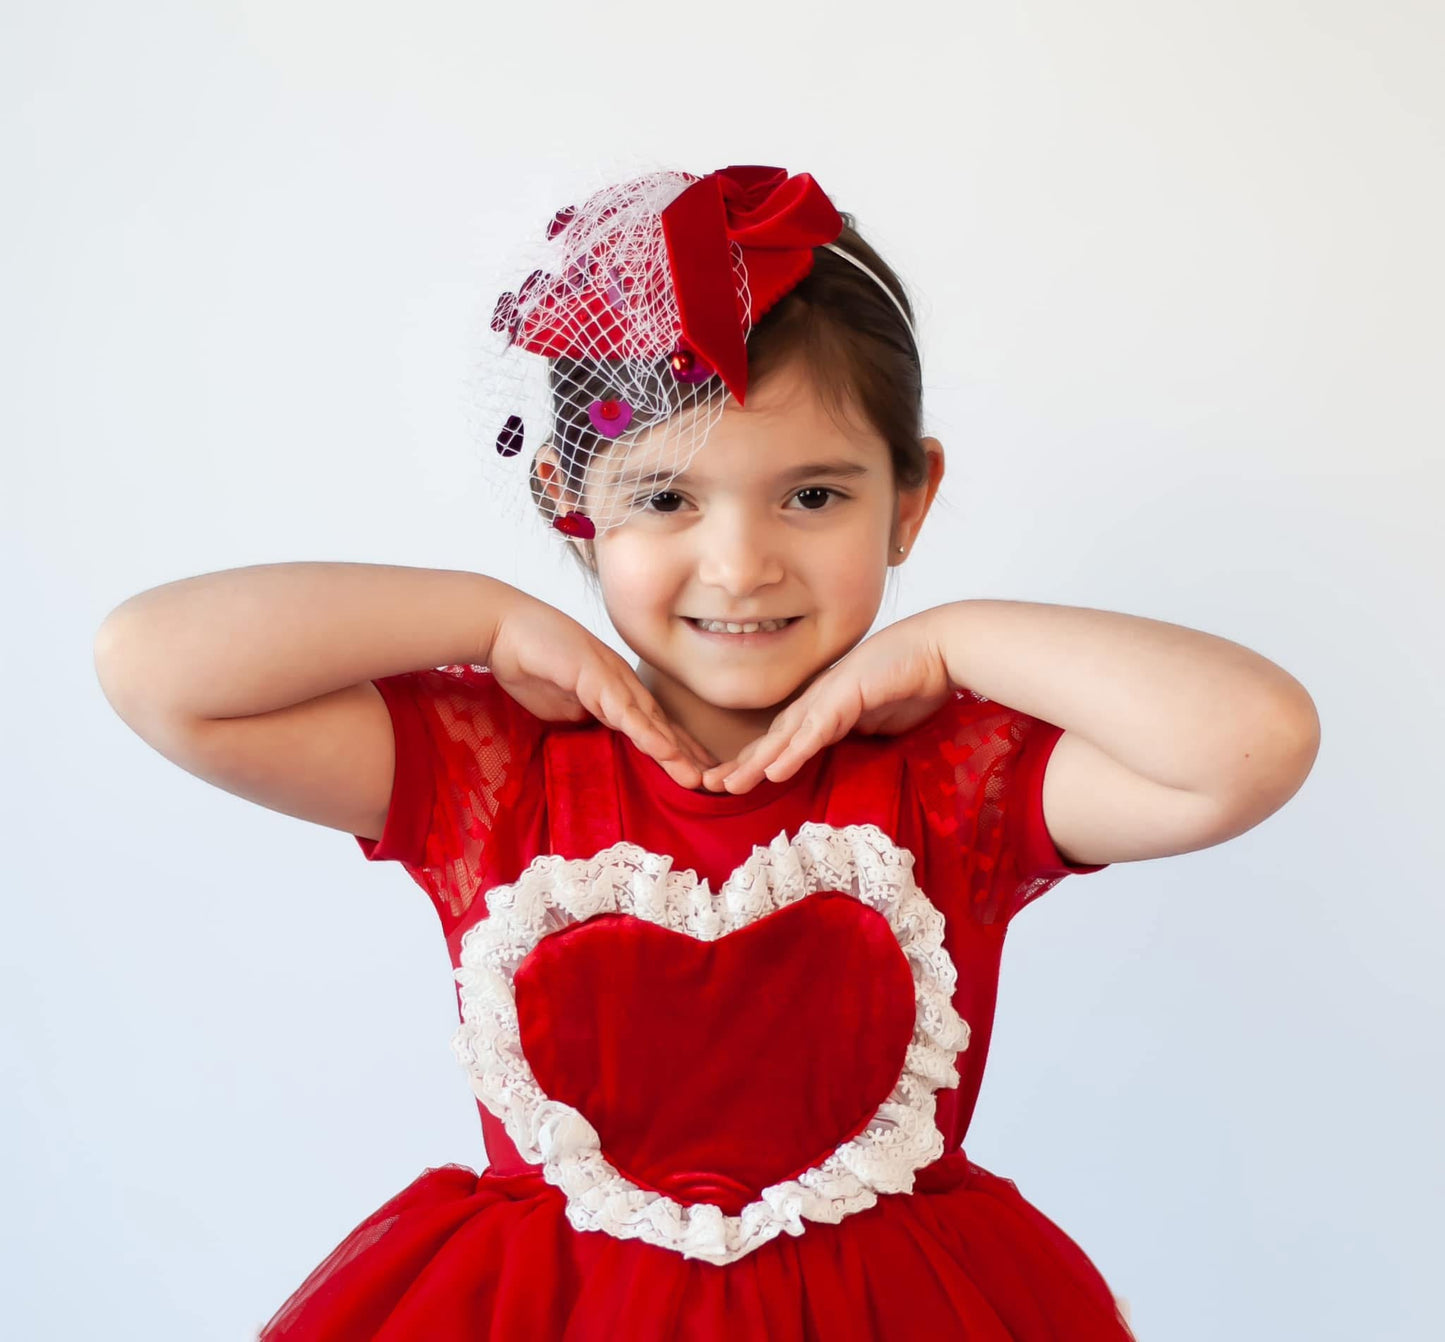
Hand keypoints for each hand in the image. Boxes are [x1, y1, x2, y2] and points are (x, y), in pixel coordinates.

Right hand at [487, 591, 718, 787]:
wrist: (503, 629)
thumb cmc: (530, 663)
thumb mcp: (563, 705)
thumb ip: (585, 717)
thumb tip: (596, 730)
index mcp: (615, 691)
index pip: (652, 725)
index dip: (676, 750)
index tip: (699, 774)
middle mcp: (621, 683)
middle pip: (661, 725)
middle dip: (688, 756)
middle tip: (716, 783)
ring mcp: (611, 678)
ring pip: (650, 721)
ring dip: (675, 751)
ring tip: (699, 778)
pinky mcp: (595, 676)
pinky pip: (624, 711)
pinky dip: (646, 732)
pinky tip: (665, 752)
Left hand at [700, 612, 955, 793]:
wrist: (940, 650)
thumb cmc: (914, 681)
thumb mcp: (878, 722)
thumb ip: (855, 733)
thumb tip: (843, 747)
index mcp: (824, 707)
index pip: (783, 739)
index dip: (756, 761)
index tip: (733, 783)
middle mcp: (819, 699)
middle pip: (772, 738)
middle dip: (740, 763)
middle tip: (708, 786)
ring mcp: (829, 695)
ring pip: (784, 736)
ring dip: (755, 762)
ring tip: (728, 785)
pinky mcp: (846, 695)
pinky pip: (815, 731)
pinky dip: (793, 752)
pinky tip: (773, 771)